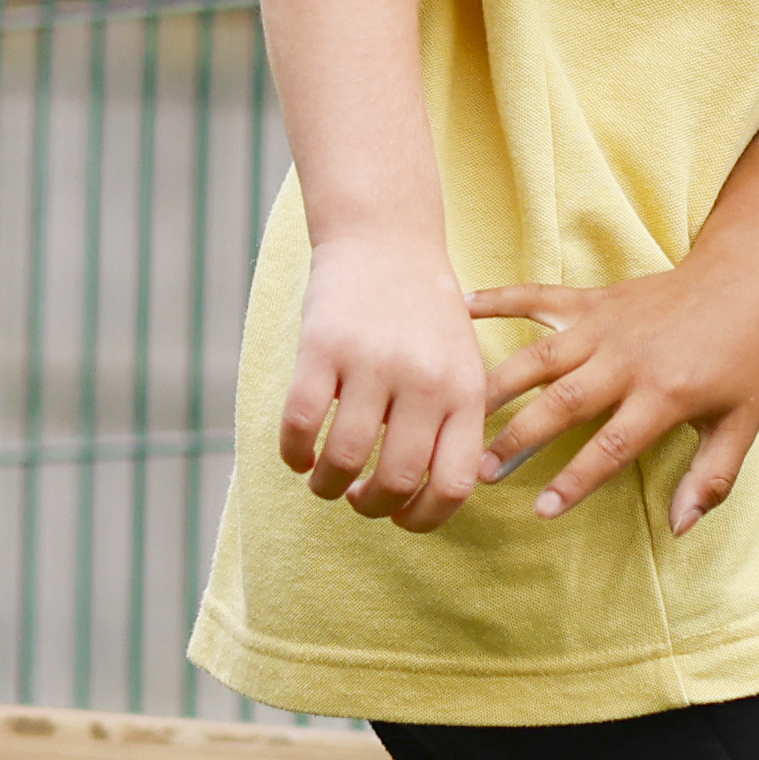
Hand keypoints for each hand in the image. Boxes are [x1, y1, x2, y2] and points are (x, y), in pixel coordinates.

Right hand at [278, 228, 500, 530]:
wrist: (387, 241)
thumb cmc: (426, 317)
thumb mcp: (463, 367)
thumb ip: (456, 426)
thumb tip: (434, 500)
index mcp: (466, 393)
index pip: (453, 485)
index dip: (423, 519)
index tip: (400, 517)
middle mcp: (425, 382)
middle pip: (395, 480)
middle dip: (371, 508)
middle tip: (358, 500)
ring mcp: (372, 364)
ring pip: (342, 459)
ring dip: (327, 486)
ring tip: (324, 481)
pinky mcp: (323, 348)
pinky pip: (300, 423)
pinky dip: (293, 453)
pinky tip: (297, 456)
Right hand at [464, 233, 758, 533]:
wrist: (745, 281)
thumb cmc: (744, 358)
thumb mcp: (741, 424)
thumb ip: (711, 478)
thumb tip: (680, 528)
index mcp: (665, 393)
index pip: (612, 446)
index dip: (576, 481)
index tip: (542, 511)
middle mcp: (627, 360)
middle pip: (562, 404)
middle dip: (519, 440)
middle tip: (481, 473)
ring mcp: (605, 327)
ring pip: (539, 358)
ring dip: (498, 388)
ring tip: (461, 418)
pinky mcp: (592, 302)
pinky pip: (537, 298)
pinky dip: (498, 299)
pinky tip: (458, 306)